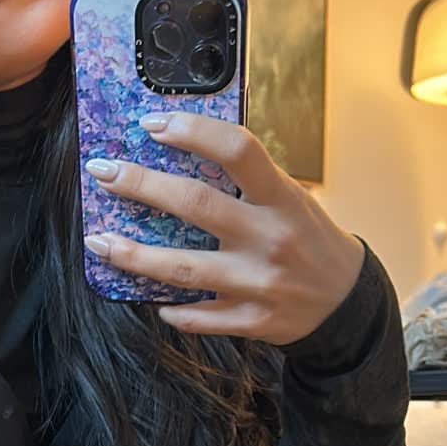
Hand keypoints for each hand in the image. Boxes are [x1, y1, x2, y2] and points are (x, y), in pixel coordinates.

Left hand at [83, 115, 364, 342]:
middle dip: (141, 185)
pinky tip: (151, 298)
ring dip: (134, 256)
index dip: (192, 131)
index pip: (237, 150)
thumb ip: (248, 183)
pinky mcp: (254, 321)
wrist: (347, 301)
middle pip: (196, 205)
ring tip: (99, 242)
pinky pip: (200, 317)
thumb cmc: (310, 238)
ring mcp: (261, 283)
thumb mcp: (292, 199)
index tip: (152, 124)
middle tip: (103, 172)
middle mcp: (271, 238)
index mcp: (282, 198)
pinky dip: (171, 309)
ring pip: (184, 270)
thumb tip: (182, 152)